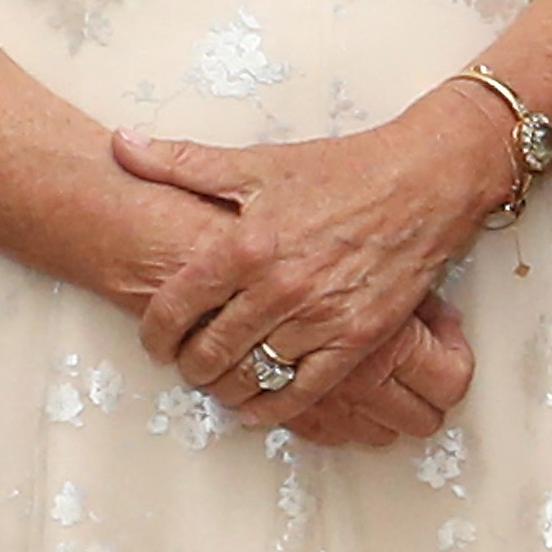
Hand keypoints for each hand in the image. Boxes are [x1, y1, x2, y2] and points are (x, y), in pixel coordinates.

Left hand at [118, 93, 514, 430]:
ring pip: (251, 376)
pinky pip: (304, 391)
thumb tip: (122, 144)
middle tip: (187, 364)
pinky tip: (260, 405)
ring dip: (226, 387)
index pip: (176, 307)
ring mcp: (321, 316)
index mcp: (246, 243)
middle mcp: (278, 286)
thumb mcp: (260, 161)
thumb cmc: (345, 168)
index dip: (154, 333)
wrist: (429, 177)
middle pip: (208, 352)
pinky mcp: (359, 337)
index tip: (155, 341)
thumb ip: (183, 161)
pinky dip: (274, 407)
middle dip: (188, 365)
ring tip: (221, 381)